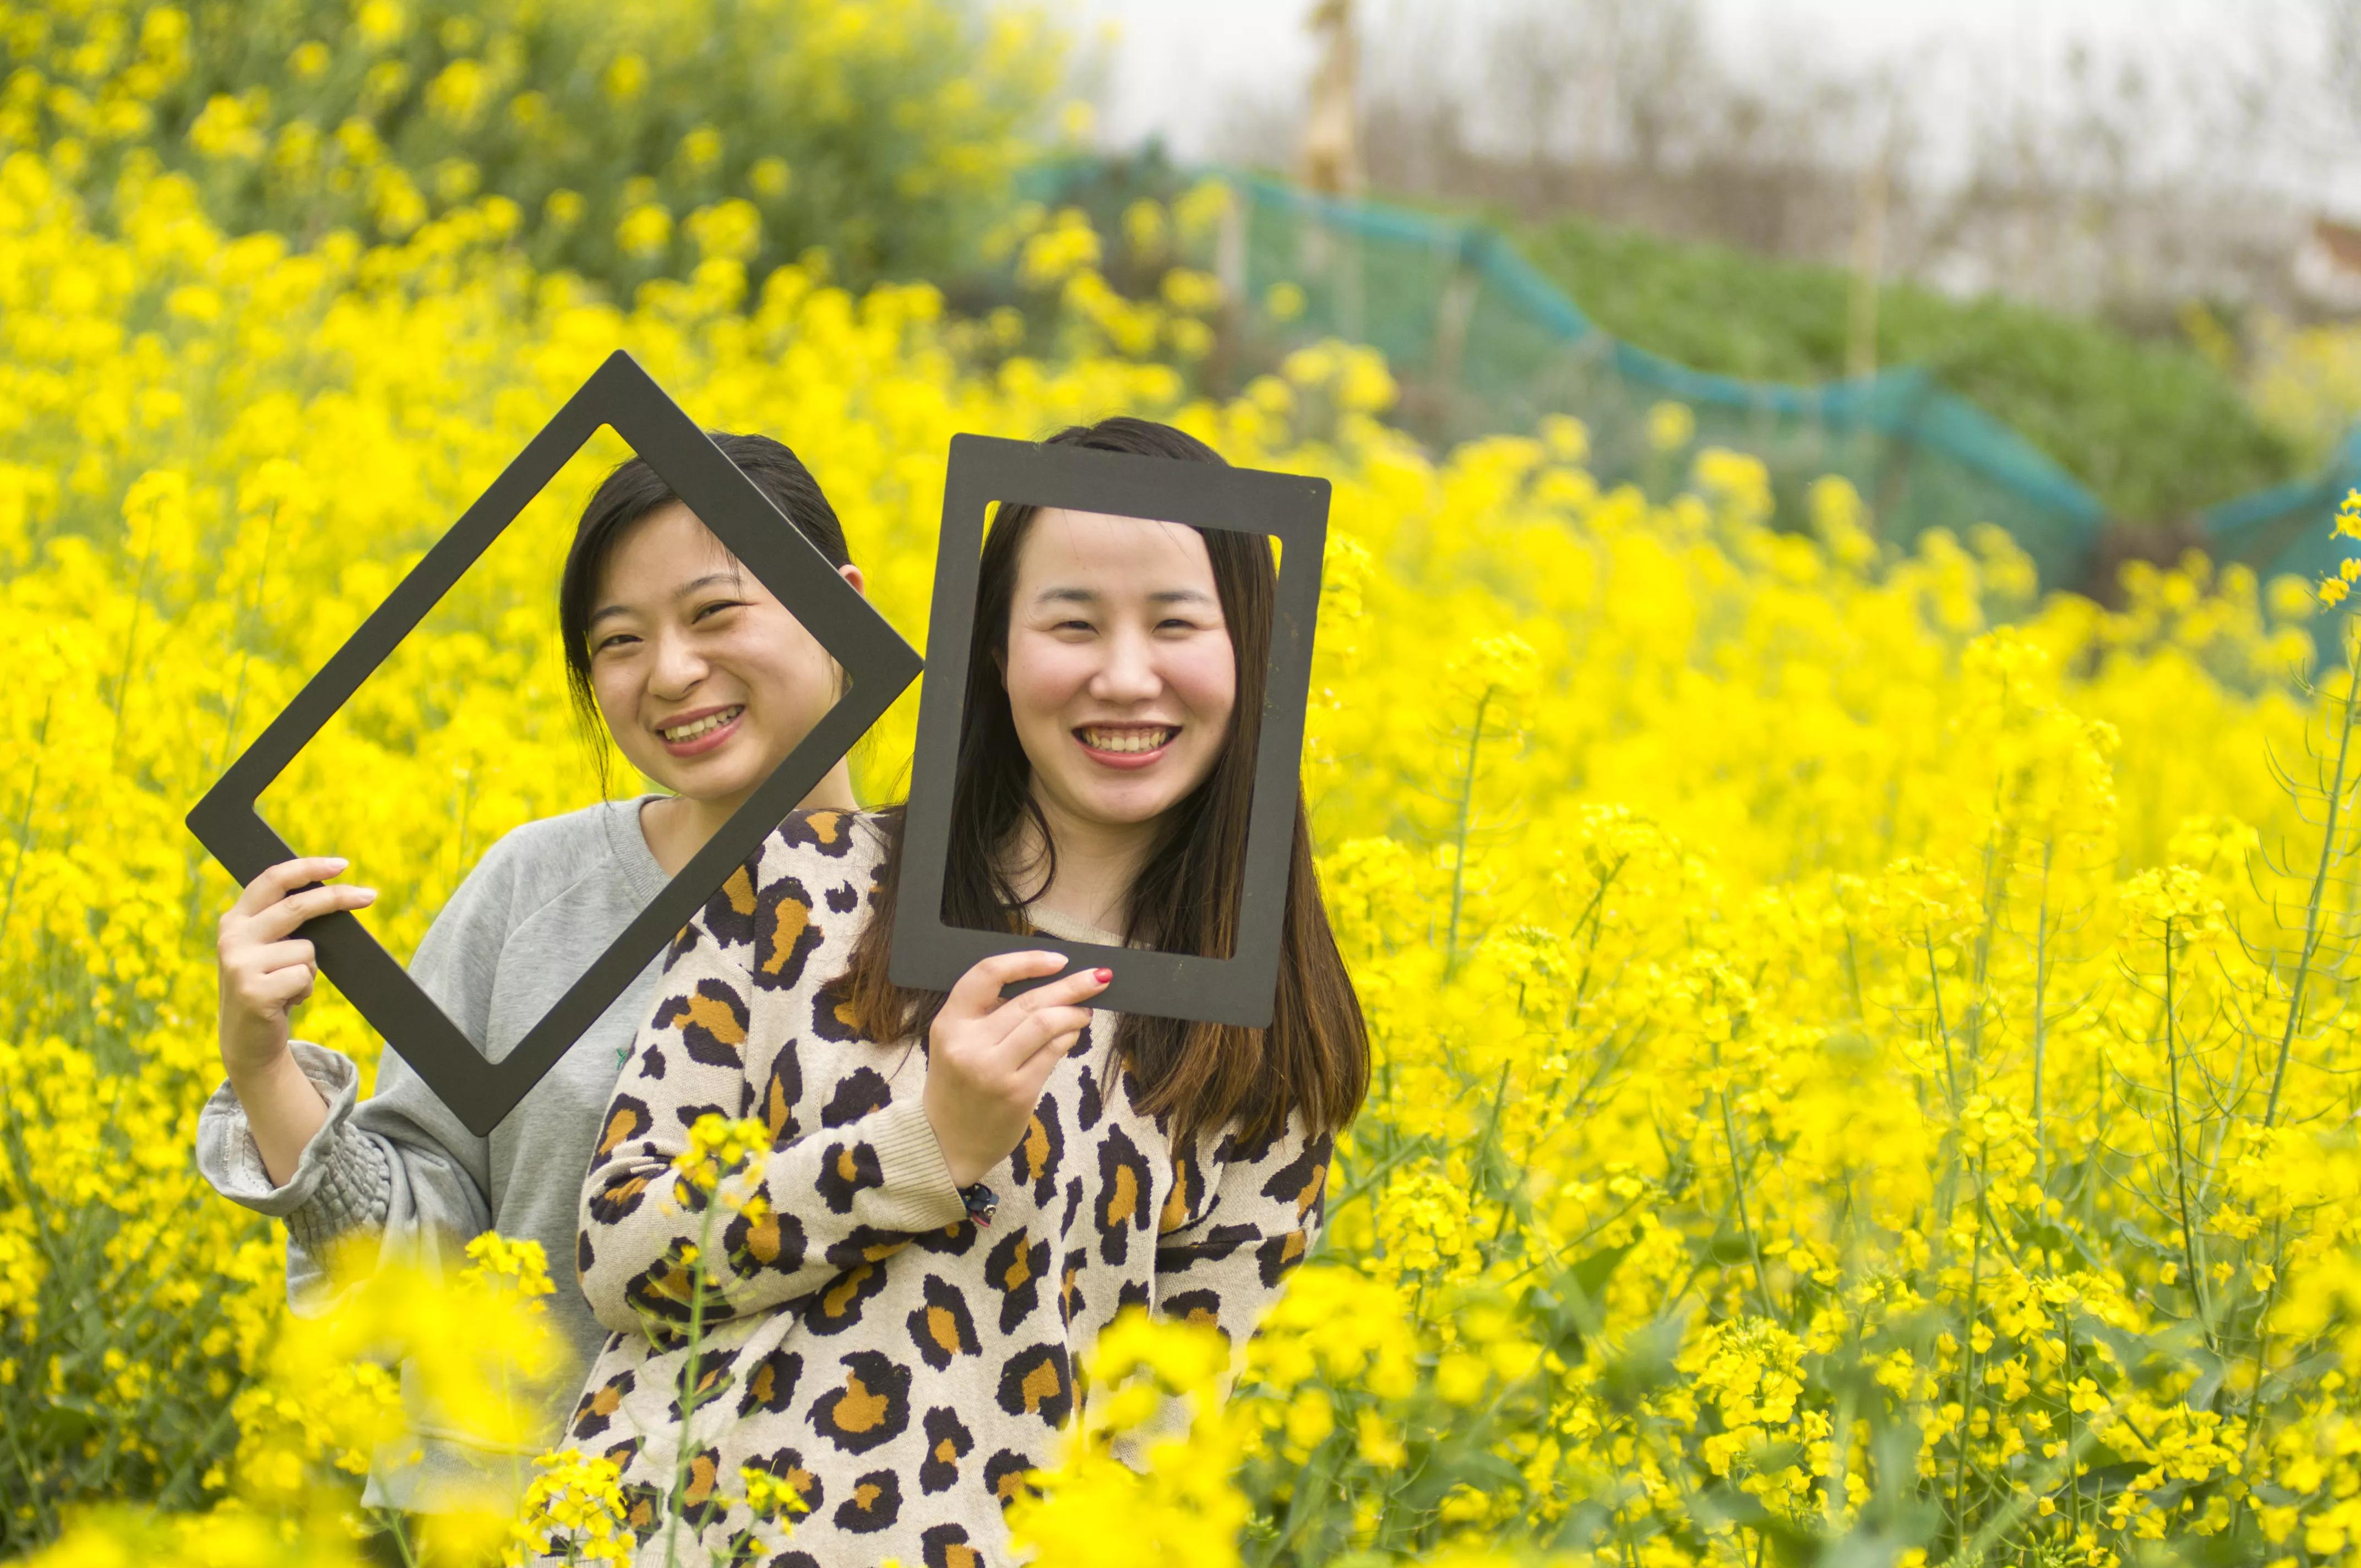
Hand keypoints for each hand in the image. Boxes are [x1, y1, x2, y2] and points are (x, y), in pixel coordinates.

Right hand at [217, 856, 375, 1081]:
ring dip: (310, 971)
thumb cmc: (269, 987)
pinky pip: (304, 977)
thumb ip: (283, 923)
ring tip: (288, 987)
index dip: (307, 867)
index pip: (271, 880)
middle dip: (337, 898)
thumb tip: (334, 893)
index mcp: (235, 920)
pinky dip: (305, 990)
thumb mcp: (268, 950)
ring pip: (307, 950)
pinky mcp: (253, 991)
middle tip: (370, 895)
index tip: (342, 864)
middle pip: (296, 907)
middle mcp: (232, 938)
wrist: (247, 1041)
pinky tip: (284, 1003)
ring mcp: (240, 964)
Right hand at [923, 951, 1111, 1188]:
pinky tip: (1073, 1034)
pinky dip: (1068, 1038)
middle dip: (1070, 985)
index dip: (1027, 961)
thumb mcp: (956, 1044)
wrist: (946, 1144)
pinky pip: (1052, 1053)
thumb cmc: (957, 1087)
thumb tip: (1045, 984)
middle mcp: (968, 1044)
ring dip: (1074, 1012)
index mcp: (949, 1023)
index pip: (987, 974)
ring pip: (1046, 1023)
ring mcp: (993, 1070)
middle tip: (1098, 976)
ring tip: (1086, 1010)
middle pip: (1028, 1000)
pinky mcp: (1017, 1092)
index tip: (1058, 960)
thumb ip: (987, 1014)